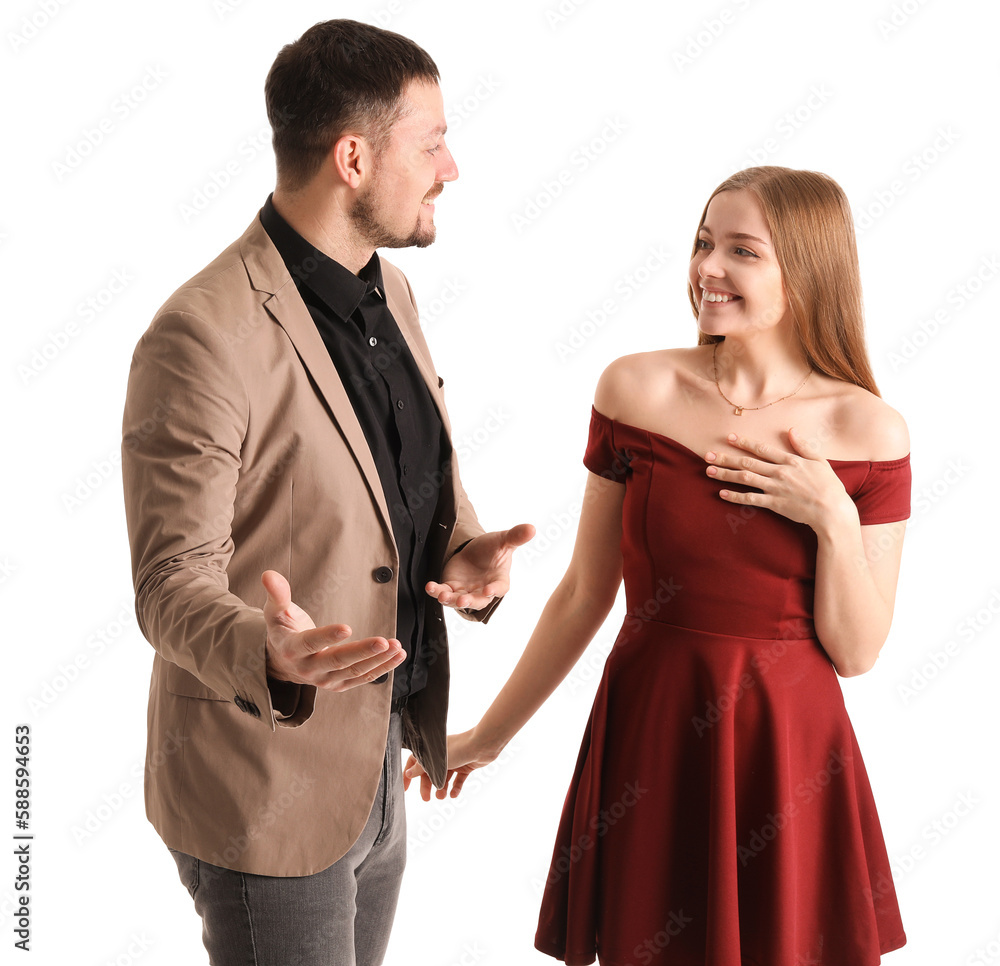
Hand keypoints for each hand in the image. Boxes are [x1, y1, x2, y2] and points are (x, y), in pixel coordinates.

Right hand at [261, 570, 405, 689]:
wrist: (284, 661)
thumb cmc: (283, 630)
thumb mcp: (275, 611)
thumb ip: (277, 594)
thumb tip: (268, 575)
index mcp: (292, 649)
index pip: (310, 643)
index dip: (328, 636)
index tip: (347, 627)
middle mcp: (308, 669)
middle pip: (338, 661)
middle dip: (362, 651)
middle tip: (382, 641)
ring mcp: (325, 679)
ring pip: (354, 672)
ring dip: (378, 660)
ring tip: (396, 646)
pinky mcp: (339, 684)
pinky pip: (363, 678)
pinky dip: (382, 668)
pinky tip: (397, 655)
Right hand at [403, 730, 499, 800]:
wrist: (482, 745)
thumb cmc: (458, 748)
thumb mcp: (437, 760)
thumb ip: (422, 768)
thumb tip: (408, 773)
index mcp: (432, 750)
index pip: (415, 762)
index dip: (408, 774)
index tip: (405, 788)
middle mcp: (442, 755)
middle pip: (429, 772)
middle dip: (427, 786)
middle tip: (426, 799)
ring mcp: (454, 761)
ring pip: (444, 778)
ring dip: (442, 788)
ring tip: (442, 797)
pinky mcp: (465, 766)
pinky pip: (458, 780)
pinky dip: (455, 787)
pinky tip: (454, 795)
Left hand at [425, 523, 534, 610]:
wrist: (474, 550)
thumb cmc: (492, 548)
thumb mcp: (503, 540)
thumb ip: (516, 536)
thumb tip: (532, 528)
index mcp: (499, 580)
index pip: (499, 588)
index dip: (495, 590)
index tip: (489, 590)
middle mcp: (482, 590)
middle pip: (477, 600)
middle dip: (469, 601)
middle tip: (462, 599)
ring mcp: (466, 590)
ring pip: (458, 600)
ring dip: (450, 600)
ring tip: (442, 596)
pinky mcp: (451, 587)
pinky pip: (443, 592)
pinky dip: (435, 591)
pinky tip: (430, 586)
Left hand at [704, 430, 855, 530]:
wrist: (833, 511)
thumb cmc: (829, 486)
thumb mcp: (819, 461)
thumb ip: (803, 445)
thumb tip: (791, 430)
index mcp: (790, 461)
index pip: (762, 449)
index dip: (744, 443)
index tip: (729, 438)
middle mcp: (780, 472)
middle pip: (748, 463)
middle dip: (726, 458)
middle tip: (707, 455)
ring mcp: (775, 488)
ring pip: (745, 479)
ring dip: (725, 474)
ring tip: (709, 471)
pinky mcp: (774, 504)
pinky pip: (751, 499)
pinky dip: (735, 497)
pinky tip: (722, 493)